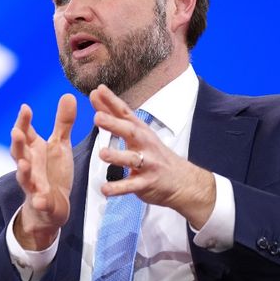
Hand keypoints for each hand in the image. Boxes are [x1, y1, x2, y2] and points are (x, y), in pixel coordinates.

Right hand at [11, 93, 76, 249]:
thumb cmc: (53, 172)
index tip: (25, 108)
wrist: (51, 207)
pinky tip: (40, 199)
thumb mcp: (60, 145)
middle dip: (17, 143)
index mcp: (33, 150)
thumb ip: (63, 123)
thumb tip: (68, 94)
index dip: (23, 121)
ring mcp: (33, 184)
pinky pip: (39, 201)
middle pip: (18, 153)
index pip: (24, 133)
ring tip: (24, 164)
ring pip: (24, 177)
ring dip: (23, 171)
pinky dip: (39, 200)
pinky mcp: (41, 202)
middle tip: (17, 132)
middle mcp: (29, 165)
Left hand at [89, 84, 214, 227]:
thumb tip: (96, 94)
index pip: (125, 113)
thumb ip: (114, 117)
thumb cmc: (154, 154)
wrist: (183, 182)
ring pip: (132, 159)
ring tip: (102, 153)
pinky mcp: (147, 183)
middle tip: (97, 117)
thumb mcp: (138, 133)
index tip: (98, 90)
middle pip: (130, 132)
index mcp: (140, 131)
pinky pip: (131, 186)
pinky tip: (105, 189)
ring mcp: (148, 164)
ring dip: (117, 156)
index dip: (112, 102)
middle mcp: (144, 144)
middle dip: (114, 124)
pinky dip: (118, 188)